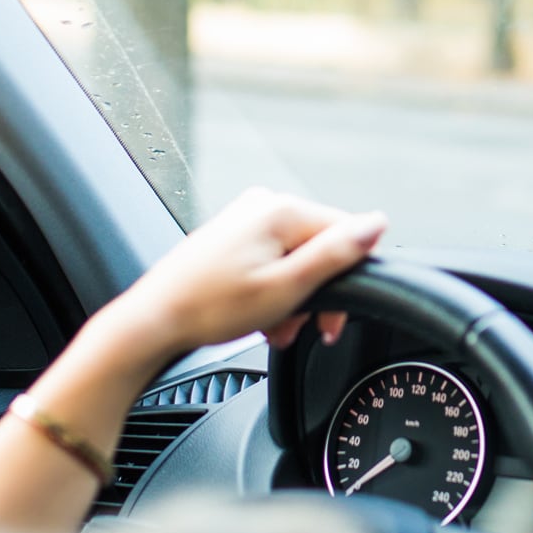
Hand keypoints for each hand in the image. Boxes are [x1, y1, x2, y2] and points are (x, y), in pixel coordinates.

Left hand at [91, 188, 387, 370]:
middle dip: (315, 293)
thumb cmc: (210, 307)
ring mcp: (244, 218)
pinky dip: (272, 290)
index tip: (331, 320)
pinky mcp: (231, 236)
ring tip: (273, 326)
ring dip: (293, 297)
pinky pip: (270, 260)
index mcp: (281, 209)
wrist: (155, 321)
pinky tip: (259, 316)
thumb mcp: (286, 287)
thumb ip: (336, 254)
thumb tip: (378, 223)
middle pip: (319, 248)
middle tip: (299, 328)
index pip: (345, 234)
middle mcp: (263, 204)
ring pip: (294, 259)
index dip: (347, 281)